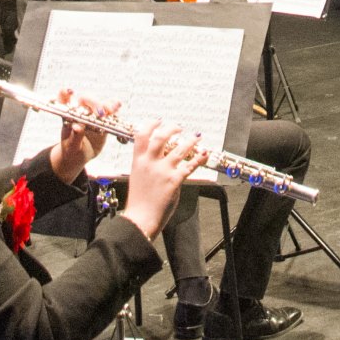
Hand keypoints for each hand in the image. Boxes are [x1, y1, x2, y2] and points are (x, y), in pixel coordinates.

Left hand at [48, 89, 110, 183]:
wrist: (81, 155)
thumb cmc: (71, 150)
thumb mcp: (71, 146)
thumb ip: (75, 136)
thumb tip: (77, 127)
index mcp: (67, 114)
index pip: (63, 99)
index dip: (65, 93)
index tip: (70, 92)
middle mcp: (80, 110)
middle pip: (86, 99)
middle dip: (94, 103)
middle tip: (100, 113)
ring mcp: (92, 113)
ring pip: (99, 103)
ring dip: (106, 104)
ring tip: (111, 110)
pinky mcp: (103, 118)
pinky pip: (109, 110)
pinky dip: (114, 107)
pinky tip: (118, 106)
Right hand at [120, 120, 210, 239]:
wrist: (140, 218)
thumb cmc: (138, 201)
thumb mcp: (136, 176)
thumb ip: (145, 164)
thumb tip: (156, 155)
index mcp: (138, 161)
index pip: (142, 136)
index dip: (151, 125)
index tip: (158, 120)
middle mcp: (150, 163)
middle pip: (161, 137)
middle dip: (172, 128)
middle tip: (179, 127)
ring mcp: (162, 171)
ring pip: (179, 150)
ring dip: (190, 141)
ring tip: (196, 137)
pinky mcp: (174, 181)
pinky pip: (189, 166)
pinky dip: (198, 159)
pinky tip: (203, 154)